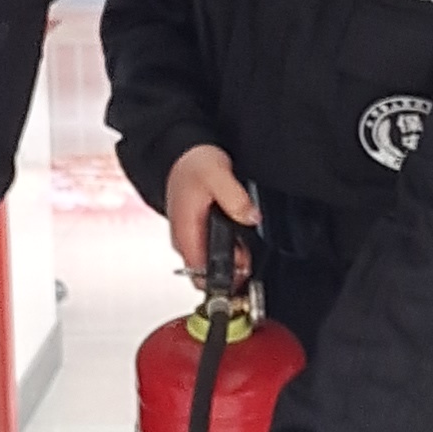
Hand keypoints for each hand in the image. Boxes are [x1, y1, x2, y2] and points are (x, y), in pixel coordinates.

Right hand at [162, 143, 258, 277]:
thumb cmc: (192, 164)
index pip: (200, 275)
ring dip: (231, 261)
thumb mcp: (217, 174)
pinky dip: (228, 250)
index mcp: (185, 233)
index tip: (242, 266)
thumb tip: (250, 217)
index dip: (224, 277)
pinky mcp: (196, 233)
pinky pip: (211, 251)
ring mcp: (190, 238)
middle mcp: (184, 240)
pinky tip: (238, 239)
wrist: (182, 154)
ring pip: (210, 264)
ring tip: (245, 246)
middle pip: (207, 274)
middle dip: (231, 270)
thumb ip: (235, 198)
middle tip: (247, 255)